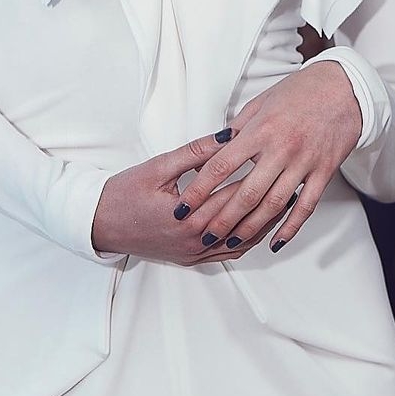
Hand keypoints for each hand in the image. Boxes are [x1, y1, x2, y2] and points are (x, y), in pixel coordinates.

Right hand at [91, 129, 277, 264]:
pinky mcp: (191, 258)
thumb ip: (195, 153)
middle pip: (242, 219)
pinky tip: (262, 226)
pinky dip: (248, 239)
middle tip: (295, 180)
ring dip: (265, 223)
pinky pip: (228, 253)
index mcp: (186, 217)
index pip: (232, 195)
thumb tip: (227, 137)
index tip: (279, 163)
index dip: (259, 177)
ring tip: (288, 203)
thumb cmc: (123, 194)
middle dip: (270, 200)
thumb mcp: (157, 167)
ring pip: (241, 241)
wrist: (99, 225)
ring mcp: (193, 253)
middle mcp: (194, 240)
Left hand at [175, 61, 363, 260]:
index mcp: (261, 130)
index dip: (199, 189)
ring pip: (274, 205)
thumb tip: (213, 148)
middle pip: (246, 193)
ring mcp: (305, 163)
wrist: (344, 88)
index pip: (222, 166)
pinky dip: (290, 228)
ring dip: (251, 228)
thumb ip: (237, 128)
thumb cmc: (299, 91)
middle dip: (222, 219)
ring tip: (231, 242)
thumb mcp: (261, 102)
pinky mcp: (324, 173)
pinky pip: (305, 207)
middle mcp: (281, 149)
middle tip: (203, 235)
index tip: (183, 207)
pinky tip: (275, 242)